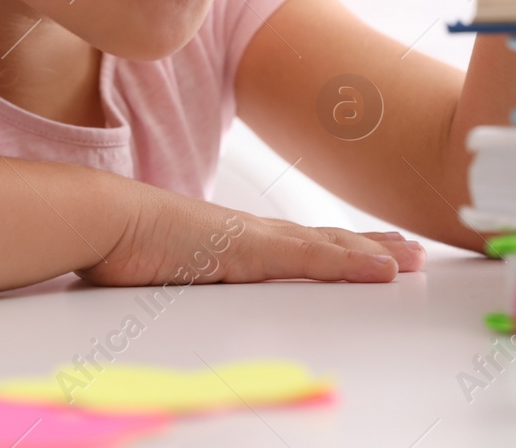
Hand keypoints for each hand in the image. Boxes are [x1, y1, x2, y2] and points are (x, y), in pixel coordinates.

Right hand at [77, 185, 424, 286]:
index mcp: (235, 242)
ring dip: (373, 253)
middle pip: (324, 241)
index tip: (369, 252)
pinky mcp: (253, 249)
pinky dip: (352, 263)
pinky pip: (314, 259)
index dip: (337, 249)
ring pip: (329, 247)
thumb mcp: (167, 271)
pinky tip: (382, 269)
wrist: (103, 220)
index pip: (298, 246)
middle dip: (369, 247)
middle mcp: (252, 235)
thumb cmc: (124, 244)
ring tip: (412, 259)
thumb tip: (183, 295)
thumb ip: (186, 280)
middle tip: (412, 252)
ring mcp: (255, 240)